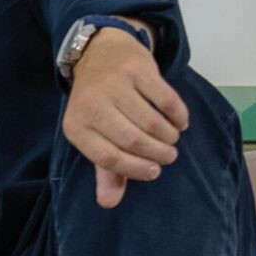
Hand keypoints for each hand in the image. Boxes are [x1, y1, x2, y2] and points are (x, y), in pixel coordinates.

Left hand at [63, 22, 189, 208]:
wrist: (99, 53)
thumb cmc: (99, 103)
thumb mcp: (95, 134)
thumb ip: (105, 169)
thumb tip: (109, 203)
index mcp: (76, 127)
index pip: (108, 158)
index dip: (135, 169)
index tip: (154, 172)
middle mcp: (91, 104)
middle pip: (133, 140)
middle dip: (157, 153)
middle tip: (168, 156)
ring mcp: (114, 84)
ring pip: (151, 121)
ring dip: (168, 136)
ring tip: (171, 140)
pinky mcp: (136, 68)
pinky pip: (166, 99)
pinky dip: (177, 115)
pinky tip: (180, 122)